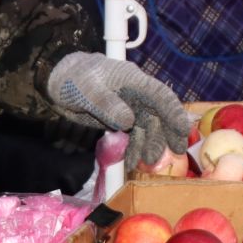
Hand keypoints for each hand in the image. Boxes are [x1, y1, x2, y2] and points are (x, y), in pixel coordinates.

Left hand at [48, 52, 192, 169]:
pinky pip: (134, 135)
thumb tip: (128, 121)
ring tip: (147, 163)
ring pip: (147, 127)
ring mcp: (130, 107)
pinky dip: (134, 148)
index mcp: (133, 80)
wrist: (59, 83)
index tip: (182, 130)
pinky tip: (131, 162)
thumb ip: (107, 103)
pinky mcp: (121, 119)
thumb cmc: (74, 79)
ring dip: (149, 144)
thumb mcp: (87, 90)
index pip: (160, 95)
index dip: (173, 111)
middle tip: (175, 153)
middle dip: (167, 133)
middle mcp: (137, 94)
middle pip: (158, 114)